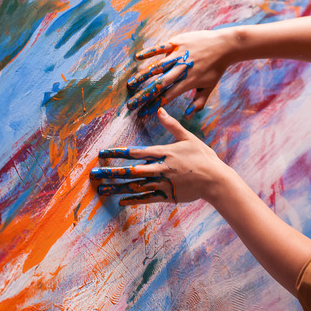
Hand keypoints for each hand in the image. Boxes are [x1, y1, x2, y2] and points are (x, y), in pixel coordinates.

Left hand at [91, 108, 234, 204]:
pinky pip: (147, 199)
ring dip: (118, 187)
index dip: (118, 152)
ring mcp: (164, 183)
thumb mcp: (188, 138)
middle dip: (111, 172)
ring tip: (102, 189)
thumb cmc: (203, 157)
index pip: (136, 152)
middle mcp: (160, 168)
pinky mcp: (168, 195)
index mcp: (164, 153)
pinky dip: (133, 200)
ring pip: (136, 186)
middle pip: (131, 171)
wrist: (215, 180)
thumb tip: (160, 110)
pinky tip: (121, 201)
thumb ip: (172, 125)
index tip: (103, 153)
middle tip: (94, 173)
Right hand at [126, 29, 233, 115]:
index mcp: (188, 82)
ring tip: (130, 84)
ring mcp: (179, 55)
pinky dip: (149, 52)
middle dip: (144, 95)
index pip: (168, 96)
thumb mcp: (209, 87)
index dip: (154, 105)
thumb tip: (188, 116)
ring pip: (157, 67)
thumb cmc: (216, 68)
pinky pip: (161, 47)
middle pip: (159, 84)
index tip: (142, 113)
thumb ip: (198, 102)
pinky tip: (137, 57)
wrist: (225, 46)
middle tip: (130, 104)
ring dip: (142, 76)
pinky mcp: (178, 42)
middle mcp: (181, 70)